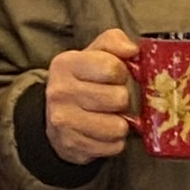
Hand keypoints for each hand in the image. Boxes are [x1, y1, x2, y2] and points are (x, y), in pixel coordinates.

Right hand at [46, 27, 141, 163]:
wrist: (56, 117)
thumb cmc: (83, 81)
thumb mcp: (94, 54)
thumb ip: (114, 42)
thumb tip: (132, 50)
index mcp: (66, 64)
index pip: (112, 68)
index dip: (121, 73)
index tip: (115, 77)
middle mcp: (60, 92)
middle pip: (118, 98)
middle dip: (121, 100)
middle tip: (110, 100)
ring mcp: (64, 121)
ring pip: (118, 126)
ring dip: (120, 123)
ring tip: (107, 117)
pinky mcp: (72, 146)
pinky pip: (113, 147)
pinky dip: (113, 142)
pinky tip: (101, 133)